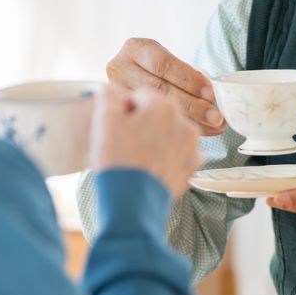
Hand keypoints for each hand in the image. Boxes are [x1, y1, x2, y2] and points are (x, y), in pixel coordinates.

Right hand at [88, 83, 202, 197]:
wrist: (132, 204)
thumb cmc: (118, 160)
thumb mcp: (104, 120)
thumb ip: (108, 97)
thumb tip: (110, 90)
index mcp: (163, 105)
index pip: (140, 95)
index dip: (124, 108)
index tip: (115, 126)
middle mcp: (184, 122)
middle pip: (158, 114)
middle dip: (141, 123)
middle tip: (124, 142)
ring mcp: (191, 147)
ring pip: (169, 134)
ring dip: (155, 139)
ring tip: (136, 158)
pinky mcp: (191, 168)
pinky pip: (176, 154)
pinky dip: (165, 158)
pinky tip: (149, 168)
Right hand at [106, 37, 226, 134]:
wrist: (133, 81)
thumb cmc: (157, 72)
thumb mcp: (167, 64)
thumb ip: (186, 76)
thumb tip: (213, 99)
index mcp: (135, 48)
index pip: (163, 64)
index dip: (189, 79)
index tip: (210, 94)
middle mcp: (119, 68)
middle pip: (160, 88)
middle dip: (192, 104)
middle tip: (216, 117)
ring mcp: (116, 92)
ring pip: (155, 109)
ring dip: (189, 120)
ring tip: (212, 127)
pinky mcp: (118, 113)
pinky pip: (152, 123)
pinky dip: (178, 128)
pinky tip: (196, 133)